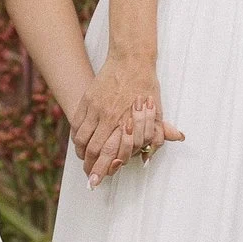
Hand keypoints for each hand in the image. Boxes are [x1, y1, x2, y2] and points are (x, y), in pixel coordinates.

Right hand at [71, 53, 185, 185]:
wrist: (131, 60)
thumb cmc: (146, 85)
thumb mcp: (157, 110)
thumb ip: (158, 131)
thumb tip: (165, 147)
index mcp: (125, 122)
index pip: (109, 153)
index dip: (101, 169)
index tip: (96, 181)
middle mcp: (107, 117)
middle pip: (91, 149)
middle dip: (89, 166)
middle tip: (89, 176)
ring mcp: (94, 108)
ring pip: (81, 138)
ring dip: (82, 152)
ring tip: (85, 160)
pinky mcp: (87, 100)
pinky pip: (77, 123)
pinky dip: (77, 136)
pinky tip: (81, 142)